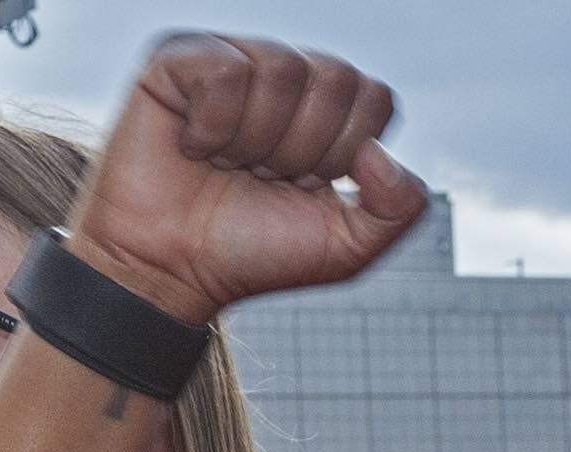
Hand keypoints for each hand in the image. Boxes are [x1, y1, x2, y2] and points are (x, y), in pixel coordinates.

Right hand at [64, 34, 433, 328]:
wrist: (170, 272)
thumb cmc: (251, 253)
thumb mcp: (346, 248)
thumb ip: (401, 208)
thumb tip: (379, 153)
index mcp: (328, 107)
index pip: (375, 99)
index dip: (342, 156)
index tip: (301, 188)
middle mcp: (285, 74)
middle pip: (336, 79)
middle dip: (302, 151)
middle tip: (260, 178)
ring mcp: (232, 60)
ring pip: (282, 70)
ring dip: (255, 141)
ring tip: (225, 164)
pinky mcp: (178, 60)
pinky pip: (224, 71)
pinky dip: (212, 126)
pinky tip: (192, 146)